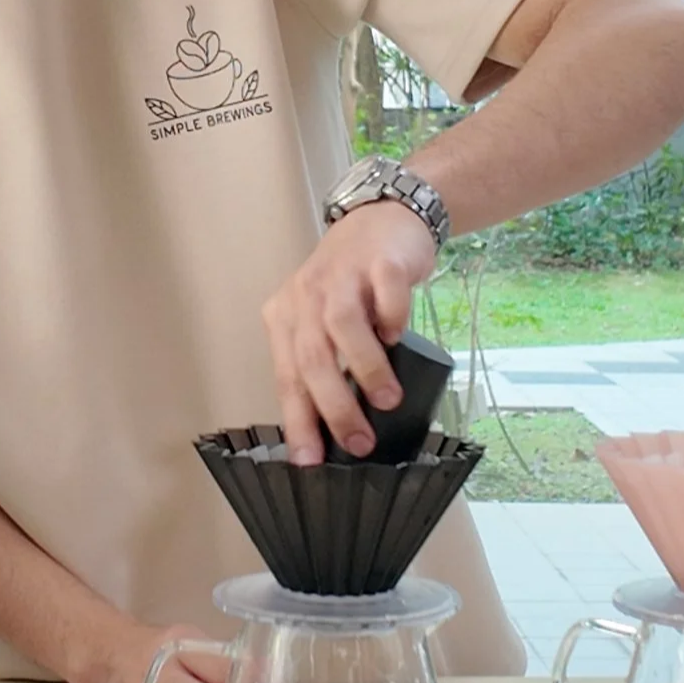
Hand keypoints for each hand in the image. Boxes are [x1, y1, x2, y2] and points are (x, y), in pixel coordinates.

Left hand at [262, 200, 436, 464]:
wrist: (382, 221)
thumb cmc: (352, 284)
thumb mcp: (323, 322)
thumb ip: (324, 364)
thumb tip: (335, 429)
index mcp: (285, 317)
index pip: (286, 377)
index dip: (298, 421)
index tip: (309, 460)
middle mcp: (306, 297)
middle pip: (312, 358)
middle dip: (334, 408)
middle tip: (358, 443)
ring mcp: (342, 277)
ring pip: (342, 328)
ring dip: (365, 369)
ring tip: (386, 401)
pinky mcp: (378, 262)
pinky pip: (384, 294)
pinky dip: (392, 319)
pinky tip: (398, 339)